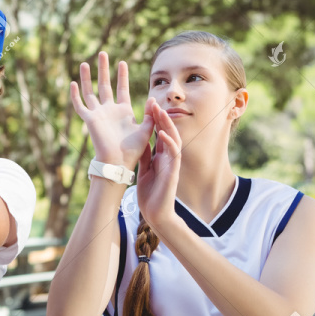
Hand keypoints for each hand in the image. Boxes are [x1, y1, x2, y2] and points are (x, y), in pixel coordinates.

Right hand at [70, 51, 153, 167]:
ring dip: (88, 78)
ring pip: (90, 92)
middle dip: (104, 69)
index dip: (122, 76)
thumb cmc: (133, 150)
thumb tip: (154, 98)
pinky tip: (73, 83)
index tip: (122, 62)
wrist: (118, 162)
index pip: (121, 88)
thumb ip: (151, 114)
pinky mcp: (90, 120)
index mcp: (123, 111)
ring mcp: (98, 114)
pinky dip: (75, 95)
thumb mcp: (146, 129)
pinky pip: (80, 105)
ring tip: (86, 63)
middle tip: (103, 53)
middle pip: (105, 85)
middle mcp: (109, 110)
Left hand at [136, 101, 182, 229]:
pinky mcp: (173, 172)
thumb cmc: (150, 192)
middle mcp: (168, 157)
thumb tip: (141, 140)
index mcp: (161, 155)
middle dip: (161, 117)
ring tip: (160, 112)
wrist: (155, 213)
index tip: (149, 104)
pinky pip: (173, 154)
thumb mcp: (145, 169)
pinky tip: (162, 133)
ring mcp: (172, 163)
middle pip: (167, 132)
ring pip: (173, 139)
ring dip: (167, 125)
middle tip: (154, 102)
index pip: (159, 132)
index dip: (155, 119)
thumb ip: (145, 155)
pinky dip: (168, 142)